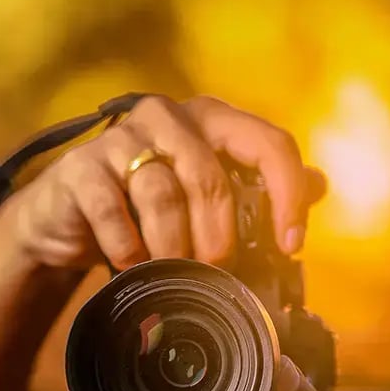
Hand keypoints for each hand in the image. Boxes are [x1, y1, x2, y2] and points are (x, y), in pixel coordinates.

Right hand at [12, 94, 325, 270]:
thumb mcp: (205, 196)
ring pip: (162, 195)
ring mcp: (121, 139)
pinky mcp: (81, 169)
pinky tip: (130, 263)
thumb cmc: (147, 207)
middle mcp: (167, 118)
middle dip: (218, 236)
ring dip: (172, 247)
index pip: (267, 144)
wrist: (71, 218)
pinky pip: (112, 211)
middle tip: (214, 270)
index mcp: (210, 120)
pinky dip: (127, 247)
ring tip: (171, 272)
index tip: (290, 245)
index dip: (287, 196)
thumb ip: (258, 187)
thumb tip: (318, 184)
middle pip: (211, 177)